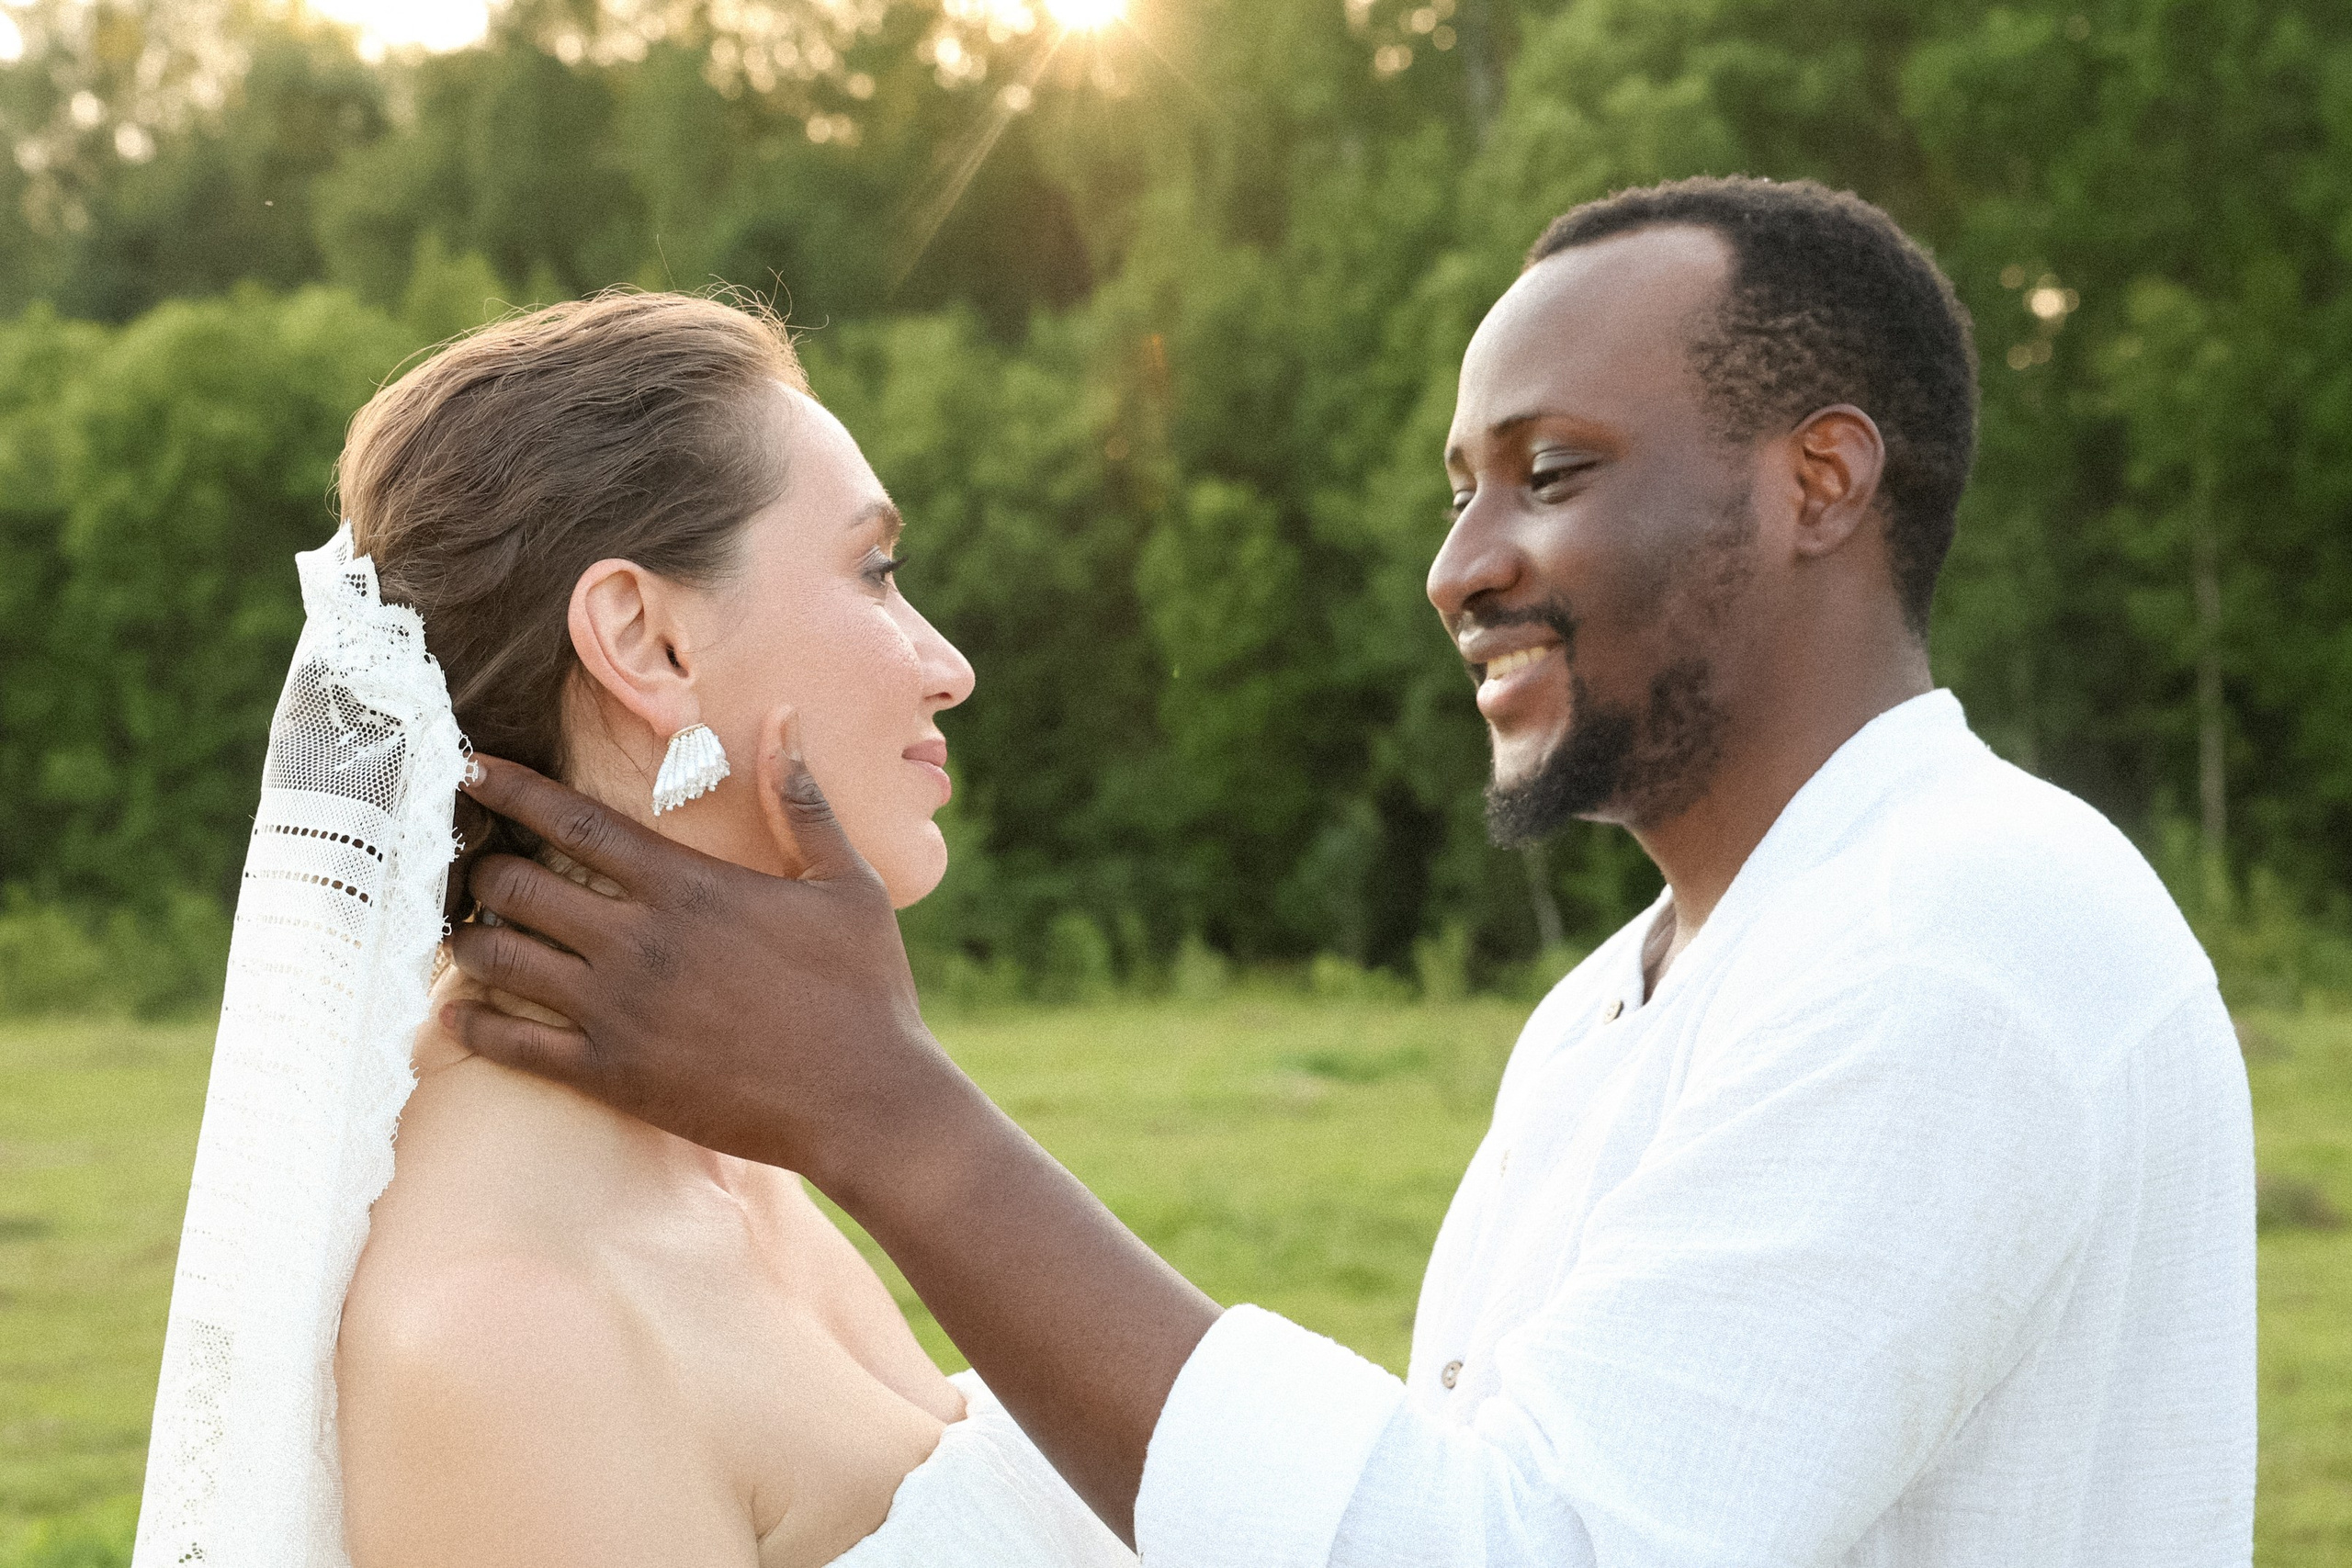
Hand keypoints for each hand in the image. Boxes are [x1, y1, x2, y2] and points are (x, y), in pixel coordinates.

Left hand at [444, 707, 952, 1193]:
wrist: (866, 1101)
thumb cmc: (866, 989)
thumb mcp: (847, 883)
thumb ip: (801, 801)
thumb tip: (785, 717)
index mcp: (689, 887)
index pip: (574, 821)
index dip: (511, 790)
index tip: (468, 768)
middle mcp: (639, 942)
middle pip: (518, 886)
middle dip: (480, 869)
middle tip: (473, 865)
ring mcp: (619, 1011)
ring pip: (502, 959)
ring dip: (470, 939)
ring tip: (463, 931)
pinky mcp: (611, 1075)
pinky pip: (513, 1045)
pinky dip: (472, 1022)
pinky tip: (455, 1009)